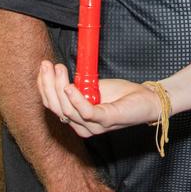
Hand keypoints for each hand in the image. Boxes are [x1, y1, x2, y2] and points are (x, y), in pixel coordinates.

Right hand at [38, 61, 160, 136]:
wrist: (147, 100)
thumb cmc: (122, 94)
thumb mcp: (95, 87)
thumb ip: (79, 86)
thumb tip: (62, 75)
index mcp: (78, 119)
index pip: (53, 106)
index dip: (44, 87)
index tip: (43, 68)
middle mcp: (83, 126)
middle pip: (56, 108)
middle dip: (48, 85)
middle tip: (47, 65)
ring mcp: (94, 126)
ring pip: (67, 110)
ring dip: (59, 87)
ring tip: (58, 69)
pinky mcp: (106, 120)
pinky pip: (85, 112)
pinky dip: (75, 99)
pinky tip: (70, 86)